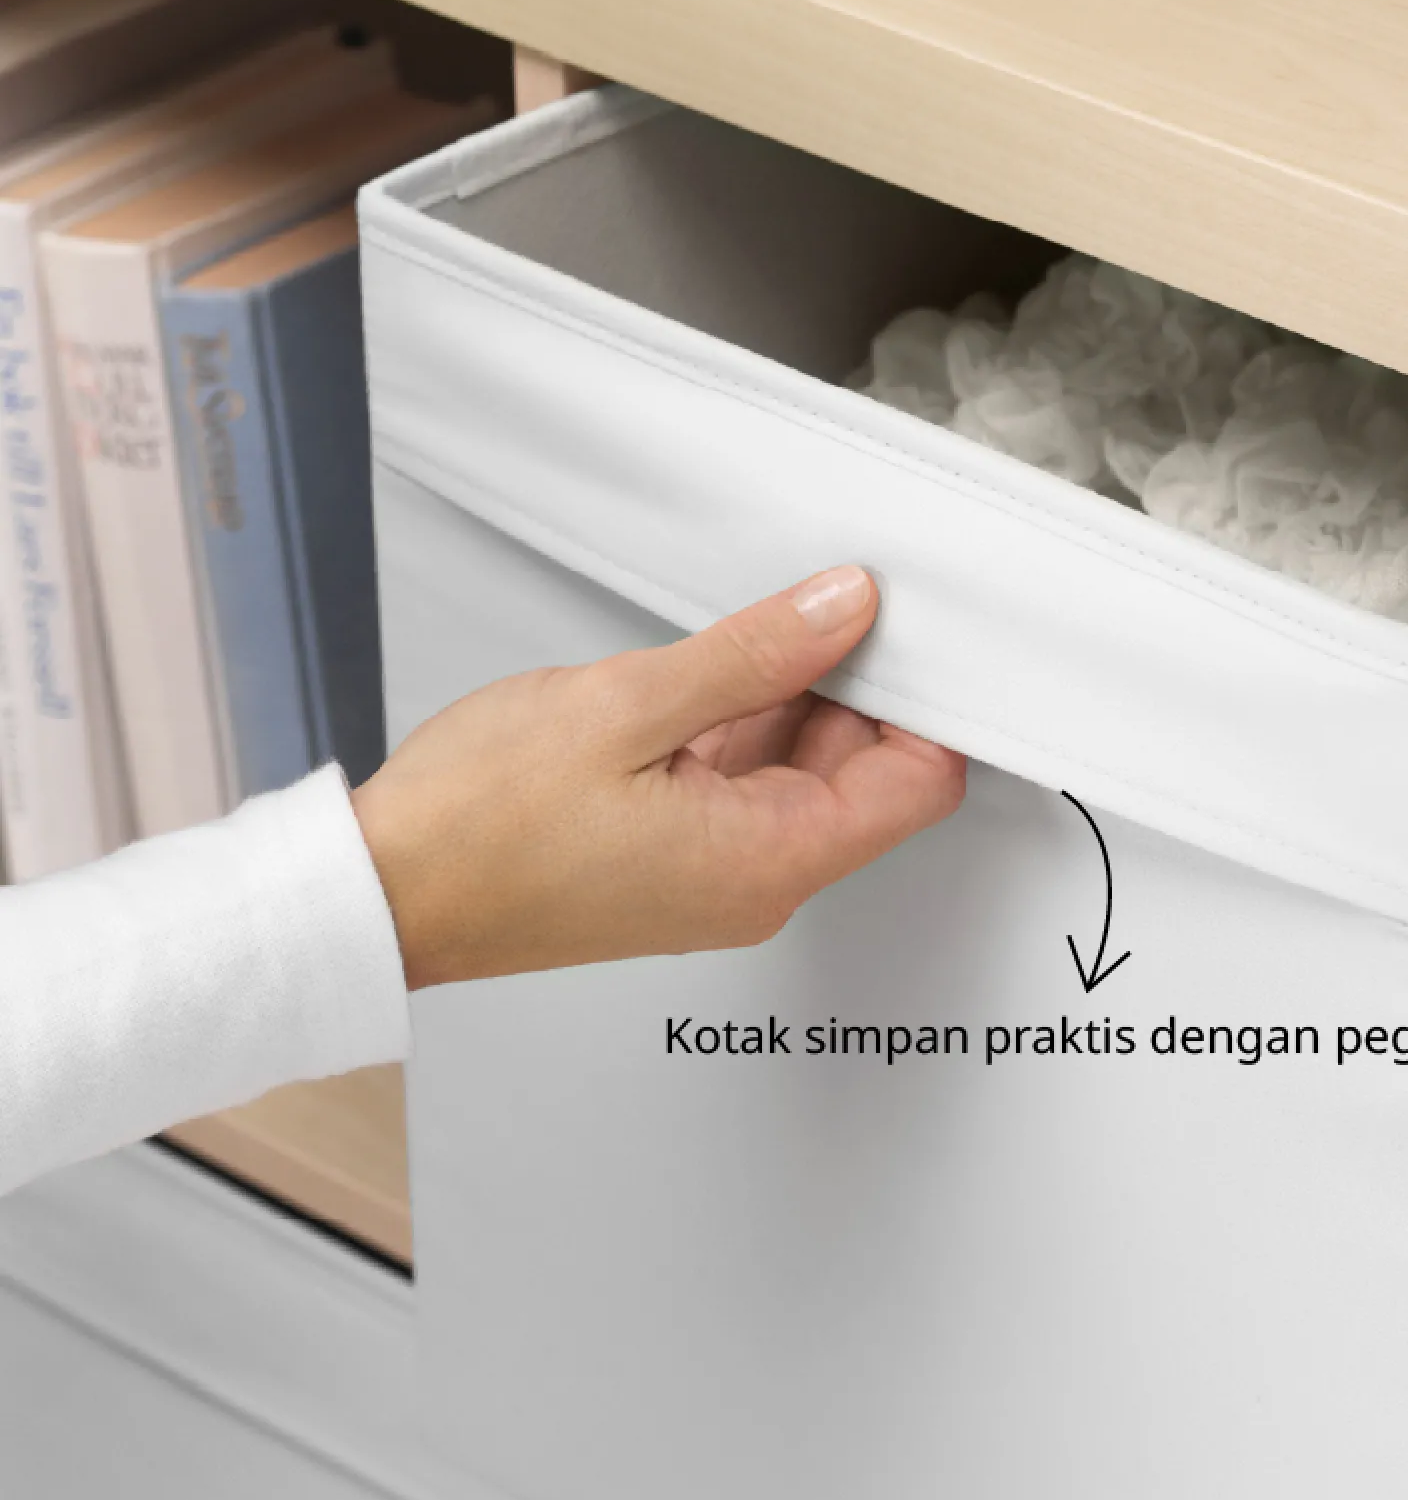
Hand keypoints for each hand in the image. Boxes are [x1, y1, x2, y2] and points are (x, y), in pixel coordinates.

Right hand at [352, 566, 965, 988]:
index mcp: (771, 860)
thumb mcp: (627, 707)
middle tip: (833, 602)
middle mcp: (759, 881)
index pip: (918, 787)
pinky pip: (744, 786)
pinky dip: (743, 726)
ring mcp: (719, 875)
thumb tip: (845, 609)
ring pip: (802, 774)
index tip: (915, 634)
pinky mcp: (678, 860)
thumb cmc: (477, 827)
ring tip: (757, 629)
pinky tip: (710, 673)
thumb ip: (754, 655)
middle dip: (863, 688)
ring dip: (796, 700)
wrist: (384, 897)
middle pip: (867, 776)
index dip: (932, 707)